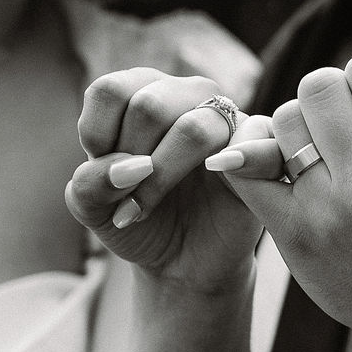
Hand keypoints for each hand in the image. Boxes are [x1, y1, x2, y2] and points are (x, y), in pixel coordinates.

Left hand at [66, 68, 263, 294]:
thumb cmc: (136, 218)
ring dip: (162, 179)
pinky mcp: (260, 145)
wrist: (182, 262)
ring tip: (146, 208)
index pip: (111, 91)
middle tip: (127, 199)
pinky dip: (226, 172)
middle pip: (148, 107)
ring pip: (193, 129)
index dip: (98, 139)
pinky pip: (254, 142)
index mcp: (141, 90)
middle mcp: (184, 93)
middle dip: (130, 164)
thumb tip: (130, 168)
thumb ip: (91, 182)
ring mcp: (225, 116)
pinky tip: (210, 190)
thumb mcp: (92, 207)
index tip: (102, 173)